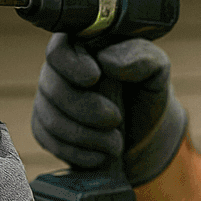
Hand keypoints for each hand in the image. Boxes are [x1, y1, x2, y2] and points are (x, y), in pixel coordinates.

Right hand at [31, 34, 187, 185]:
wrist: (143, 131)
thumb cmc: (146, 92)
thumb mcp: (156, 70)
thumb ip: (141, 56)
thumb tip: (107, 60)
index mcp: (82, 46)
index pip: (59, 49)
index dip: (72, 65)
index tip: (94, 78)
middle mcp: (58, 70)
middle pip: (52, 88)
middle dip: (86, 110)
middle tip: (116, 120)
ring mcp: (48, 98)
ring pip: (49, 118)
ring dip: (85, 136)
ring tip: (115, 143)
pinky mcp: (44, 126)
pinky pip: (47, 140)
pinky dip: (77, 152)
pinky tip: (100, 155)